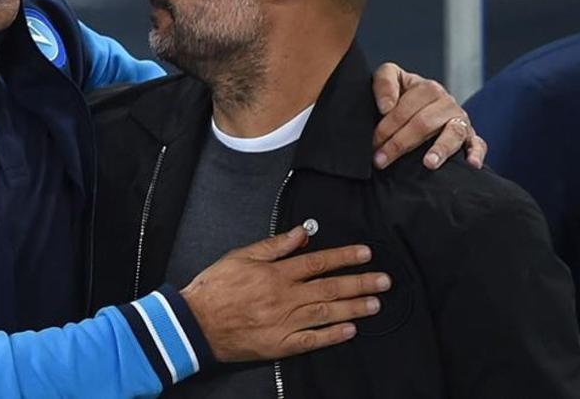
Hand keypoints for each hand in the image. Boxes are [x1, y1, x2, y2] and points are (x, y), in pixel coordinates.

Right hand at [181, 226, 390, 361]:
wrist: (195, 321)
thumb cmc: (215, 287)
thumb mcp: (241, 256)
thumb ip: (274, 246)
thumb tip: (301, 234)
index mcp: (275, 273)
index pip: (318, 261)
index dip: (344, 257)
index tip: (365, 253)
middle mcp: (284, 297)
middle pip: (329, 287)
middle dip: (360, 282)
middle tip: (384, 280)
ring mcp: (283, 322)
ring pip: (326, 313)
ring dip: (353, 307)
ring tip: (375, 303)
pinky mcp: (279, 344)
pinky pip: (310, 340)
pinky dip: (331, 336)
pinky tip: (350, 331)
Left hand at [371, 62, 486, 169]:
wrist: (425, 103)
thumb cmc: (404, 94)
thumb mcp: (392, 79)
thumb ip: (385, 83)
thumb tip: (386, 107)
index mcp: (427, 88)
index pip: (406, 108)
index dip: (387, 126)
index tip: (374, 142)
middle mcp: (446, 102)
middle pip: (424, 123)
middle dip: (400, 143)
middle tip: (382, 160)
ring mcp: (460, 119)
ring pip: (453, 133)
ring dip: (441, 148)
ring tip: (428, 163)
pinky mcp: (471, 135)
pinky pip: (478, 144)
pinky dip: (476, 153)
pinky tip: (471, 164)